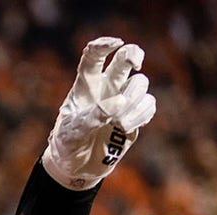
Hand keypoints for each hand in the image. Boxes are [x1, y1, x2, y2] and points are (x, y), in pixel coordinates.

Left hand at [41, 36, 155, 189]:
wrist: (76, 168)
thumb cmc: (67, 145)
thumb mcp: (72, 132)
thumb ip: (93, 116)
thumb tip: (120, 102)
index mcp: (85, 86)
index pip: (93, 57)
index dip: (104, 45)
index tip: (116, 43)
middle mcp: (106, 89)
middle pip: (124, 58)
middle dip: (134, 54)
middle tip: (136, 64)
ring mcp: (123, 101)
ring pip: (141, 83)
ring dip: (135, 99)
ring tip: (119, 122)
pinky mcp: (135, 117)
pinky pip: (149, 105)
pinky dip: (142, 115)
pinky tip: (126, 128)